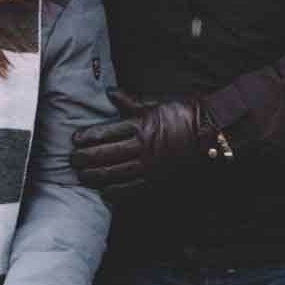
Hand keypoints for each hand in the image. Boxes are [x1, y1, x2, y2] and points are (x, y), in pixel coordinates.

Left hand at [70, 91, 216, 194]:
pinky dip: (116, 192)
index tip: (75, 140)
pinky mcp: (158, 180)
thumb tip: (109, 92)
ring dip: (95, 176)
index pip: (107, 132)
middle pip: (106, 154)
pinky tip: (104, 192)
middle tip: (71, 161)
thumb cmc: (186, 113)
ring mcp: (150, 165)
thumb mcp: (157, 102)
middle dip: (85, 158)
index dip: (88, 137)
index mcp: (141, 124)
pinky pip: (132, 188)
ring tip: (81, 176)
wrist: (213, 134)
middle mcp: (143, 146)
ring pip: (115, 173)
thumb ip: (130, 101)